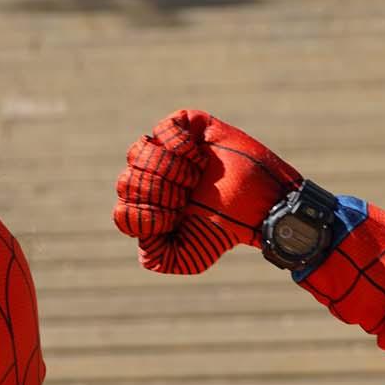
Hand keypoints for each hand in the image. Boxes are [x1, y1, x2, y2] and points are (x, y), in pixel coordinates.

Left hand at [113, 110, 300, 273]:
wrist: (261, 203)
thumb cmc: (227, 228)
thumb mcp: (190, 257)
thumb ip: (156, 257)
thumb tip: (134, 229)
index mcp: (151, 208)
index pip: (123, 212)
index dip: (145, 215)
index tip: (173, 217)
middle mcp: (154, 179)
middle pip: (126, 181)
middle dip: (159, 192)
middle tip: (187, 196)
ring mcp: (167, 150)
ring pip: (139, 152)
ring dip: (170, 169)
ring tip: (195, 176)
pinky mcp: (185, 126)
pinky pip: (162, 130)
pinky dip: (180, 146)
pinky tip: (198, 156)